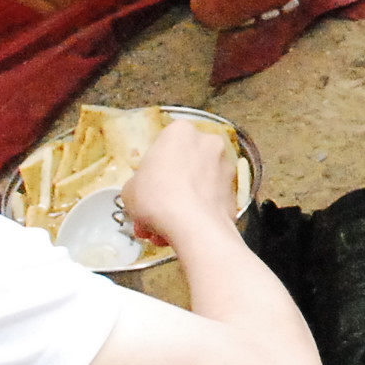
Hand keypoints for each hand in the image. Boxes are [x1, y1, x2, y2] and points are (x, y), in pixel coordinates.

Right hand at [124, 119, 241, 252]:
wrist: (194, 226)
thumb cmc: (158, 198)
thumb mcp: (129, 189)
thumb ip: (139, 183)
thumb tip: (144, 192)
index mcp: (181, 132)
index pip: (165, 144)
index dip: (153, 168)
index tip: (147, 185)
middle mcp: (209, 143)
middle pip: (185, 166)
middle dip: (169, 189)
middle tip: (154, 209)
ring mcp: (226, 168)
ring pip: (198, 186)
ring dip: (182, 206)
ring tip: (163, 229)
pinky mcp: (235, 194)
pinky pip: (210, 202)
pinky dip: (198, 215)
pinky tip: (181, 232)